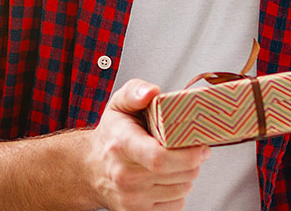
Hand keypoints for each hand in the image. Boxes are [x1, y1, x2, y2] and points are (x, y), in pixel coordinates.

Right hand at [85, 78, 209, 210]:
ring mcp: (131, 198)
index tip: (201, 146)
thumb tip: (152, 92)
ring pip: (182, 189)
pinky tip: (167, 178)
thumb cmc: (111, 135)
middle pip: (179, 174)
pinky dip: (178, 192)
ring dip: (187, 176)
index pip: (158, 158)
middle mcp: (124, 175)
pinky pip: (176, 205)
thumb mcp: (118, 104)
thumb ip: (135, 91)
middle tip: (192, 148)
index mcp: (121, 144)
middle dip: (194, 161)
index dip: (187, 155)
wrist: (90, 168)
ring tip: (175, 162)